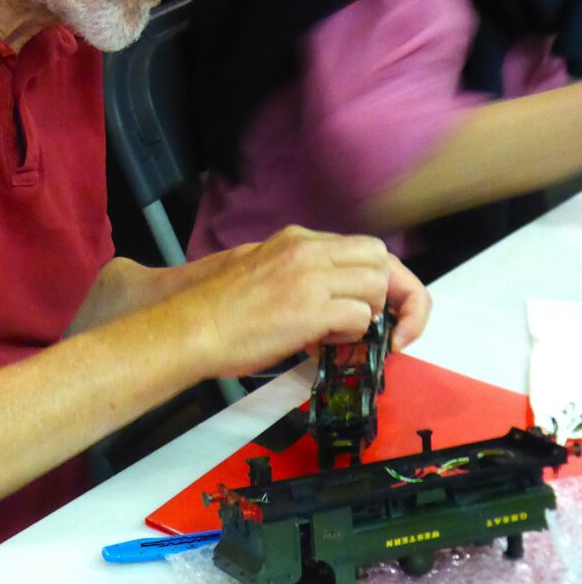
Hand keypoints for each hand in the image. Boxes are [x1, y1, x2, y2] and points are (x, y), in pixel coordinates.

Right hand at [174, 226, 429, 378]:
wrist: (192, 328)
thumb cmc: (219, 309)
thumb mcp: (264, 270)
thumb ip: (301, 273)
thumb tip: (333, 298)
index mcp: (297, 239)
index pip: (363, 247)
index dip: (381, 278)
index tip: (381, 307)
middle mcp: (307, 249)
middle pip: (380, 259)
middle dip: (392, 294)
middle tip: (380, 325)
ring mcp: (310, 277)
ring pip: (376, 287)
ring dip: (367, 317)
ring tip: (336, 335)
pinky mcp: (310, 309)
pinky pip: (361, 318)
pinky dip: (352, 336)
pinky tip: (322, 343)